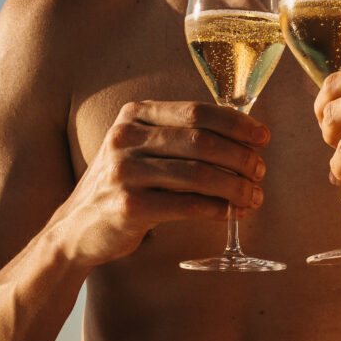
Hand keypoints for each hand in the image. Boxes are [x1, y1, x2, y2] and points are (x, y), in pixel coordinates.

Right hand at [54, 101, 268, 265]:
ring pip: (198, 173)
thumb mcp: (140, 150)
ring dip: (235, 186)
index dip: (236, 123)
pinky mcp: (129, 207)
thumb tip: (243, 140)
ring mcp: (124, 172)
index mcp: (134, 116)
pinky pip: (187, 205)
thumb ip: (179, 138)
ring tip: (254, 196)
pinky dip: (218, 209)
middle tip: (261, 171)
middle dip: (241, 156)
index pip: (196, 111)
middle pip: (201, 141)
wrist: (77, 228)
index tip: (262, 137)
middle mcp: (126, 138)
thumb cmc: (123, 186)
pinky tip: (233, 212)